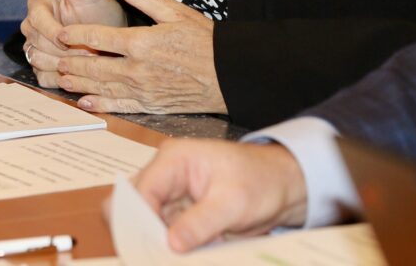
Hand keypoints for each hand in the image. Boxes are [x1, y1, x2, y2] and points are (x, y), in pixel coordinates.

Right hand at [22, 0, 124, 86]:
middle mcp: (31, 26)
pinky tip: (80, 73)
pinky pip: (43, 78)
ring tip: (88, 60)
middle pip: (37, 44)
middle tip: (91, 51)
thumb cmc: (100, 9)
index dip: (58, 33)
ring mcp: (35, 47)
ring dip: (64, 65)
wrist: (114, 34)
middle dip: (65, 50)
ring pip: (38, 62)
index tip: (80, 37)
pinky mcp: (42, 67)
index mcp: (37, 5)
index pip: (39, 23)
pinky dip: (61, 78)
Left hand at [54, 0, 224, 114]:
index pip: (99, 37)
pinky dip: (98, 103)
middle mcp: (137, 68)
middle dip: (71, 61)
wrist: (227, 73)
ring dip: (78, 82)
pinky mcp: (149, 104)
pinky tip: (85, 102)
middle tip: (54, 58)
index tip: (62, 32)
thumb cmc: (205, 39)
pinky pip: (118, 105)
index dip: (77, 34)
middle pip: (93, 65)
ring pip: (101, 86)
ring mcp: (141, 89)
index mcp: (141, 42)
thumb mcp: (176, 11)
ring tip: (61, 78)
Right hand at [134, 139, 308, 251]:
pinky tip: (184, 256)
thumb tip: (171, 243)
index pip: (139, 192)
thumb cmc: (261, 179)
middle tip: (157, 255)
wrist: (281, 186)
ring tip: (175, 256)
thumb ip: (201, 222)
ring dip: (157, 244)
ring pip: (146, 225)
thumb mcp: (234, 202)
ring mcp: (171, 196)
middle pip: (133, 208)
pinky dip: (170, 248)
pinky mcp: (178, 214)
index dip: (138, 222)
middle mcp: (166, 175)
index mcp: (174, 160)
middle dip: (141, 234)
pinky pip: (163, 235)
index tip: (149, 250)